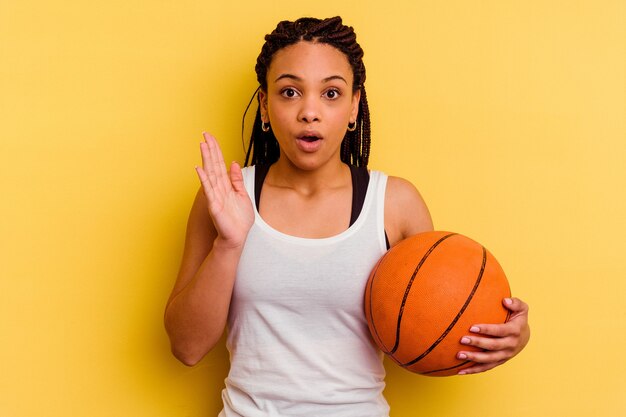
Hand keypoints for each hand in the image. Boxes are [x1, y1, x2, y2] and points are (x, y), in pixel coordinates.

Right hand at [195, 132, 253, 247]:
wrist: (237, 237)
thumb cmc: (239, 220)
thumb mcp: (242, 195)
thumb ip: (236, 180)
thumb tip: (234, 163)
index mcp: (226, 185)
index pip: (219, 164)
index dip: (216, 150)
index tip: (211, 137)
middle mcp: (219, 188)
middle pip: (213, 165)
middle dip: (210, 149)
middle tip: (205, 134)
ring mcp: (215, 196)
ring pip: (210, 174)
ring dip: (206, 159)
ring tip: (202, 145)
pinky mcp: (214, 205)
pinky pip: (208, 190)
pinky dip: (204, 179)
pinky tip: (199, 168)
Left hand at [456, 297, 529, 374]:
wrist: (524, 336)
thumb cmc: (518, 318)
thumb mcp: (522, 308)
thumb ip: (515, 303)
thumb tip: (505, 300)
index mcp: (514, 331)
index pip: (499, 331)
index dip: (486, 330)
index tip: (472, 327)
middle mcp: (511, 345)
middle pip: (492, 346)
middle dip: (477, 343)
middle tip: (462, 339)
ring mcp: (505, 356)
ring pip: (488, 360)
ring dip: (473, 359)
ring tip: (459, 355)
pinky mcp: (499, 362)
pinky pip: (486, 368)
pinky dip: (474, 370)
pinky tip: (460, 371)